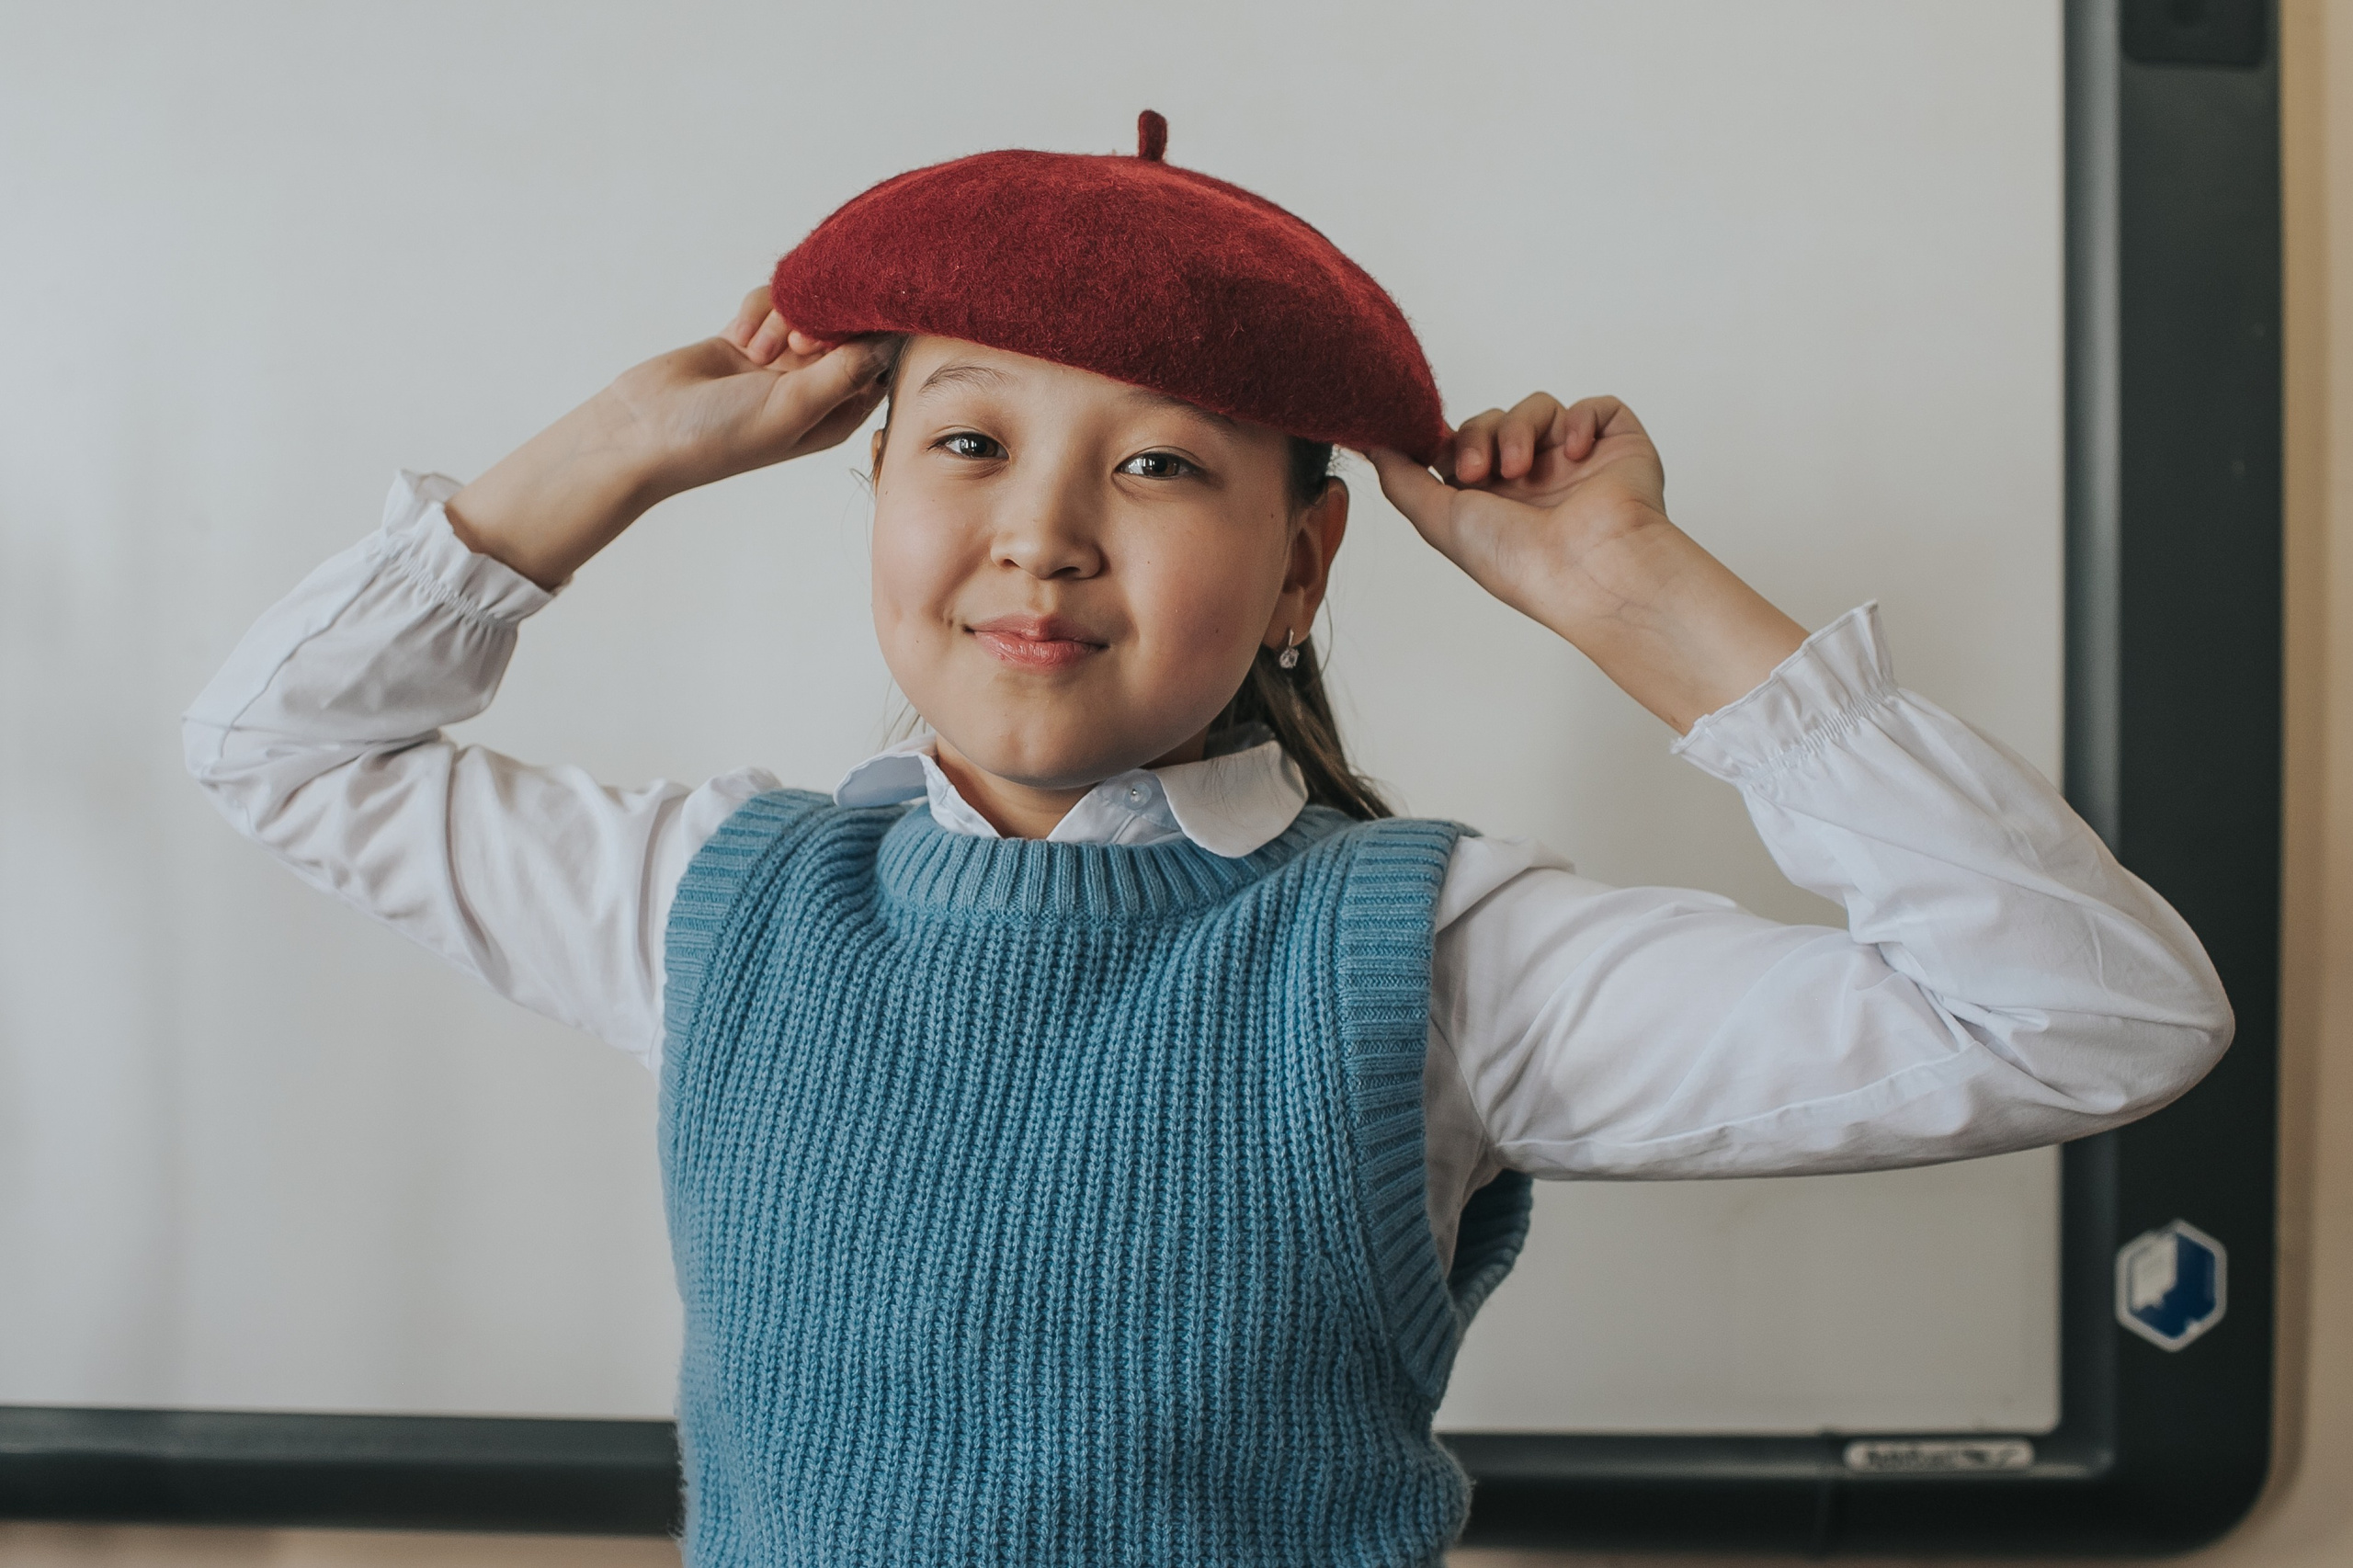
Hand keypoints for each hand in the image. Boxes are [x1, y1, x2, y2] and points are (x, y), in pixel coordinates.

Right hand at [620, 286, 890, 495]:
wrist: (644, 429)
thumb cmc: (722, 434)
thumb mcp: (793, 406)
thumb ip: (844, 372)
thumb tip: (893, 343)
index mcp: (838, 412)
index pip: (880, 360)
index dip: (868, 335)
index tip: (838, 332)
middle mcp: (817, 386)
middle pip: (847, 327)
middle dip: (823, 323)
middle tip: (796, 342)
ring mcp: (783, 361)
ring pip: (808, 308)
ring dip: (784, 317)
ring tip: (754, 349)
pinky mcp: (751, 338)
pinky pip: (773, 302)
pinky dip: (758, 311)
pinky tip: (736, 336)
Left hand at [1367, 394, 1805, 733]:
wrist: (1587, 571)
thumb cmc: (1519, 563)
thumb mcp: (1438, 520)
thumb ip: (1402, 480)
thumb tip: (1374, 445)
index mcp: (1495, 501)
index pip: (1464, 445)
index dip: (1449, 441)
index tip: (1436, 449)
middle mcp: (1535, 480)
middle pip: (1493, 420)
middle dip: (1477, 436)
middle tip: (1478, 472)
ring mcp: (1577, 462)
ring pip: (1537, 407)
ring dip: (1518, 429)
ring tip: (1520, 468)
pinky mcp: (1617, 445)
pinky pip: (1595, 405)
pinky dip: (1580, 420)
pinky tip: (1574, 452)